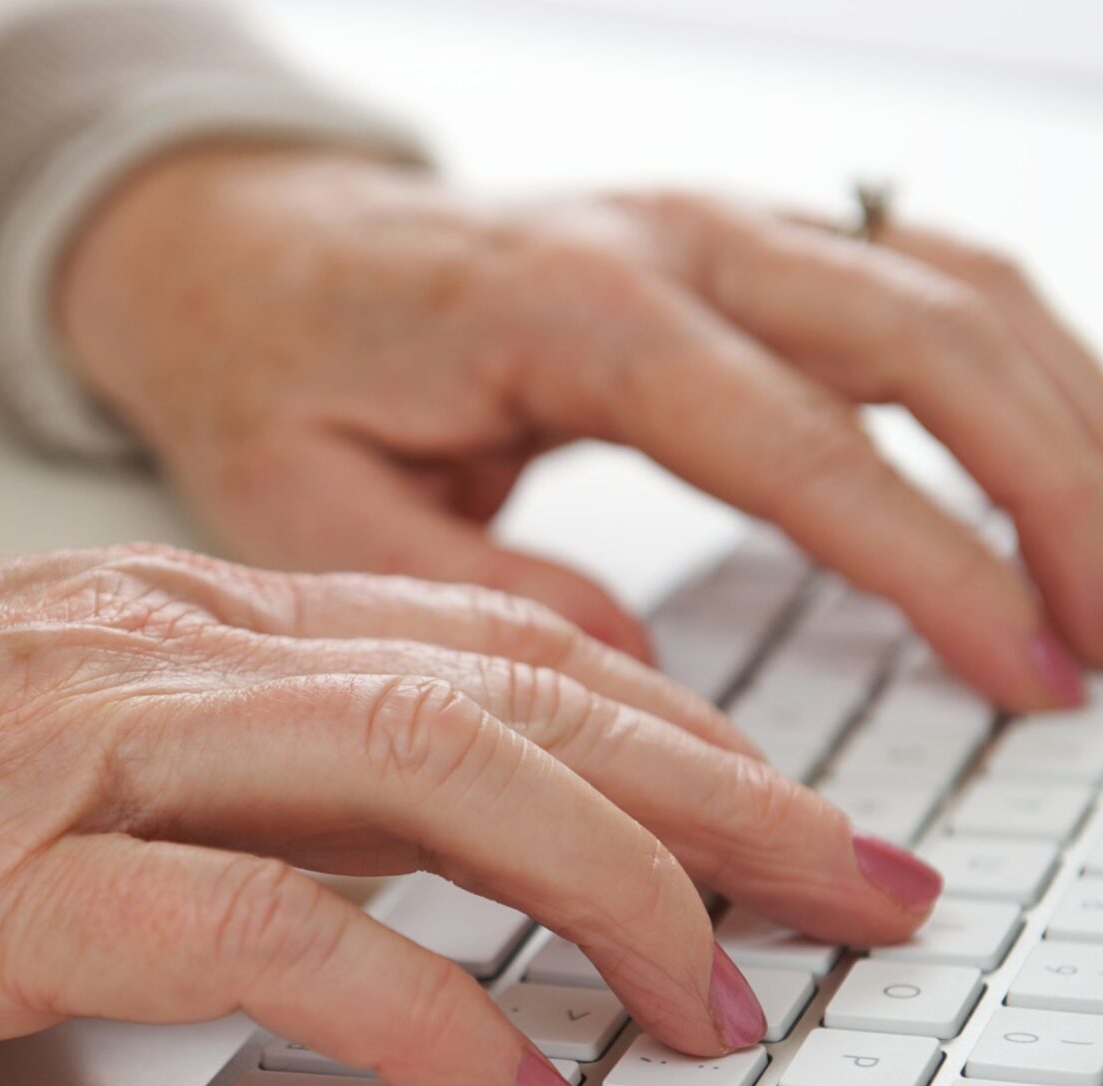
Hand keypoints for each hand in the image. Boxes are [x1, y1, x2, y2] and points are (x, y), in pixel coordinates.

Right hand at [0, 548, 938, 1085]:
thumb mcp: (96, 725)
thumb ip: (270, 760)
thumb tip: (444, 837)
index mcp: (206, 619)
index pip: (505, 646)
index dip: (676, 723)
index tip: (789, 811)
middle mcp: (183, 657)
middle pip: (517, 696)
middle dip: (719, 795)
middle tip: (854, 891)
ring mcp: (102, 757)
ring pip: (429, 775)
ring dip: (610, 886)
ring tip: (723, 999)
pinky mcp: (8, 882)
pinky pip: (265, 932)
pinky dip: (415, 1009)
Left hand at [59, 147, 1102, 710]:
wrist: (249, 256)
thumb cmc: (277, 378)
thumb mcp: (318, 514)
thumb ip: (474, 598)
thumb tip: (640, 679)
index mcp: (572, 314)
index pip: (803, 440)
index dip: (932, 559)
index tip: (1023, 669)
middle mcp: (667, 242)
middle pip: (928, 335)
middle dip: (1056, 487)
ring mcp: (709, 222)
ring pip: (952, 286)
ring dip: (1066, 416)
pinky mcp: (727, 236)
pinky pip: (914, 269)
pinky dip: (1013, 355)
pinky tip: (1056, 445)